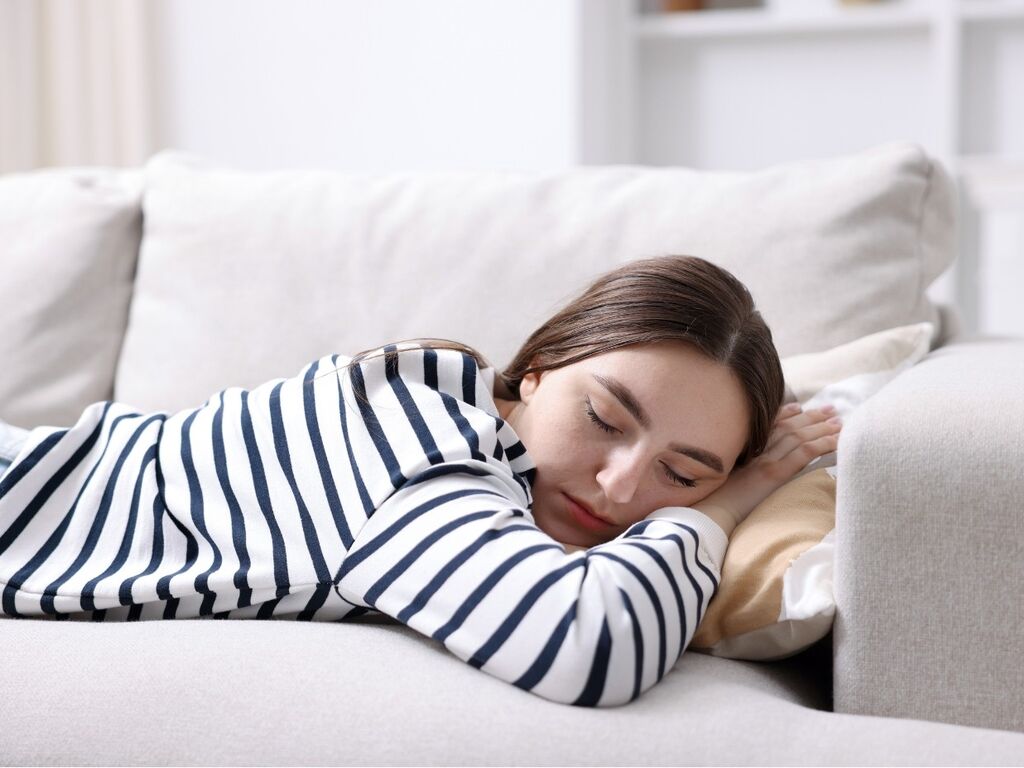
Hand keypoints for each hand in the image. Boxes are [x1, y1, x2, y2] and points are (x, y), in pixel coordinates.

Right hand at [694, 403, 840, 536]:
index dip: (786, 413)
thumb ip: (734, 466)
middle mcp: (755, 450)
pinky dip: (823, 445)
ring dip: (822, 428)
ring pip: (799, 437)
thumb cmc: (712, 501)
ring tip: (839, 421)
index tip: (800, 407)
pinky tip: (839, 441)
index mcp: (742, 448)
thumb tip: (745, 471)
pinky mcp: (774, 474)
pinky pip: (804, 454)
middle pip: (788, 427)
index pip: (768, 424)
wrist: (709, 513)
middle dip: (811, 416)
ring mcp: (765, 460)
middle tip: (831, 409)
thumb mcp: (720, 476)